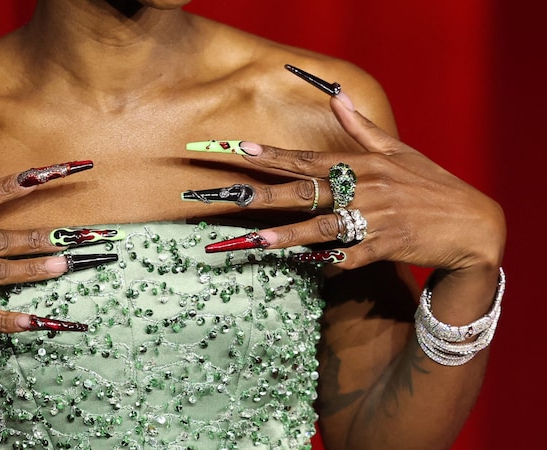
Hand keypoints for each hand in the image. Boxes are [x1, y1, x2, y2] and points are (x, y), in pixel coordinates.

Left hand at [204, 93, 505, 271]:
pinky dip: (331, 263)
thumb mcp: (400, 151)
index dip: (276, 155)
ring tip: (259, 240)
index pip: (311, 159)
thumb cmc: (432, 185)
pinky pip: (352, 257)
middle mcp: (366, 189)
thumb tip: (337, 98)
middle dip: (268, 194)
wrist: (473, 224)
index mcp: (365, 165)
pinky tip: (308, 267)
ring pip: (324, 227)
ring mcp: (376, 219)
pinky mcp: (387, 247)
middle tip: (234, 196)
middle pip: (308, 192)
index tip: (243, 150)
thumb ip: (363, 128)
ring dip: (290, 234)